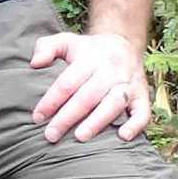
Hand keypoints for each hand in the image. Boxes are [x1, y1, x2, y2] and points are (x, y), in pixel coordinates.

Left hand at [28, 27, 151, 144]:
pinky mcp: (142, 95)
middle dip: (68, 117)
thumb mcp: (66, 41)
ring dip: (97, 122)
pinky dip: (135, 125)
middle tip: (51, 135)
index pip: (68, 82)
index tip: (37, 117)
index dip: (51, 101)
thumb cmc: (88, 50)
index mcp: (90, 58)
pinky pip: (143, 111)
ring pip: (113, 104)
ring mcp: (128, 83)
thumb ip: (46, 48)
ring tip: (80, 137)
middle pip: (87, 96)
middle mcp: (110, 71)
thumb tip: (34, 63)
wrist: (124, 43)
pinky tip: (123, 137)